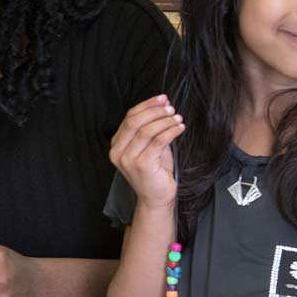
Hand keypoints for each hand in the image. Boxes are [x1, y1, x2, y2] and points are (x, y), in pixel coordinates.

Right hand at [110, 95, 184, 209]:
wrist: (156, 197)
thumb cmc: (155, 171)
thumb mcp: (150, 146)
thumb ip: (151, 128)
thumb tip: (163, 106)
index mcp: (116, 145)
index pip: (129, 117)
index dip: (147, 105)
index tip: (162, 98)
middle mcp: (118, 151)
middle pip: (135, 121)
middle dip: (155, 111)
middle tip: (171, 108)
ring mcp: (128, 159)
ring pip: (146, 130)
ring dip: (165, 121)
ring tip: (178, 118)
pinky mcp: (141, 165)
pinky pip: (158, 141)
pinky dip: (171, 131)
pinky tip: (180, 128)